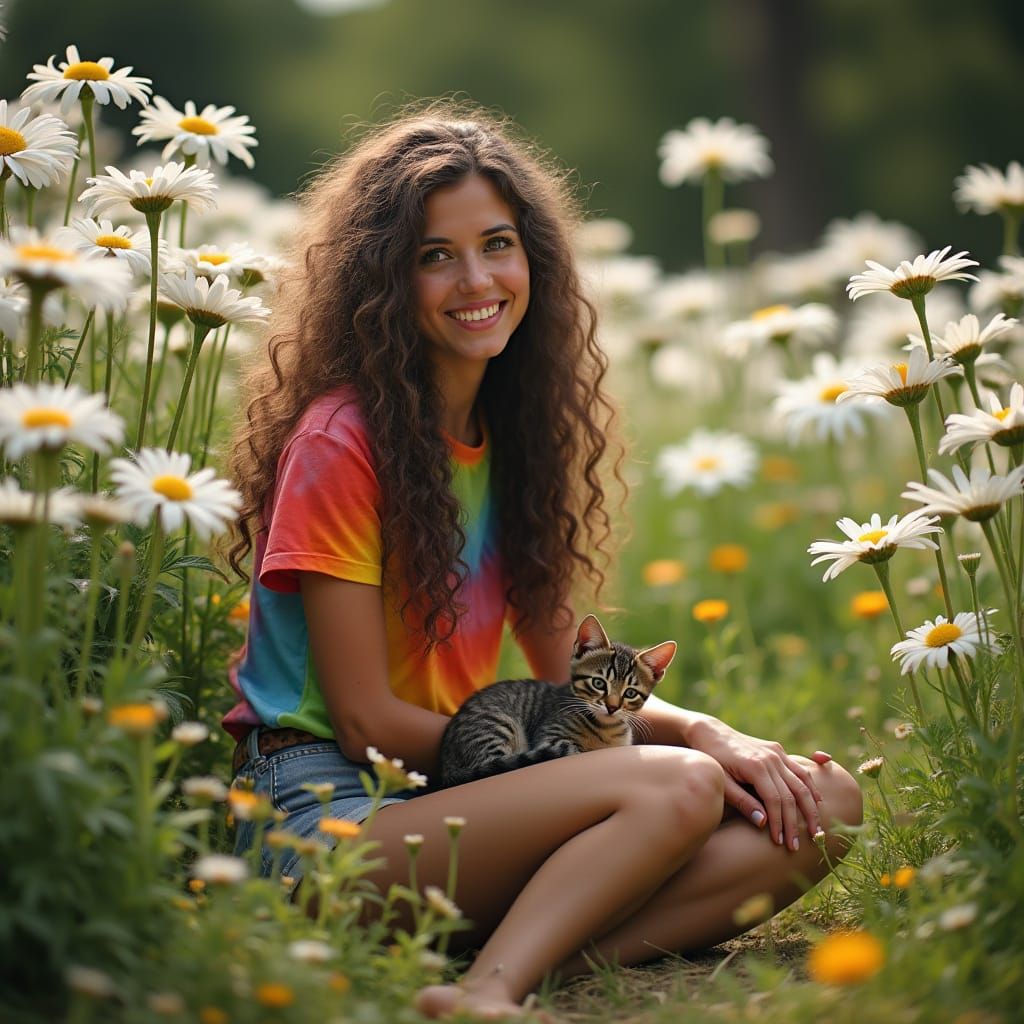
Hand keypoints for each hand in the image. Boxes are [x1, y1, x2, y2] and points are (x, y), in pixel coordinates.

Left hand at [686, 717, 828, 849]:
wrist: (710, 732)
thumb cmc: (713, 760)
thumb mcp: (722, 782)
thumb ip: (742, 801)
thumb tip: (763, 823)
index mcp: (755, 766)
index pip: (775, 800)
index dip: (779, 823)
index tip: (780, 843)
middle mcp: (770, 758)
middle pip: (792, 794)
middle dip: (797, 822)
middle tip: (798, 846)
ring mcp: (776, 752)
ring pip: (802, 782)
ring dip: (811, 807)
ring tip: (816, 830)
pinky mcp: (777, 750)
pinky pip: (799, 770)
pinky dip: (811, 786)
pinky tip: (818, 802)